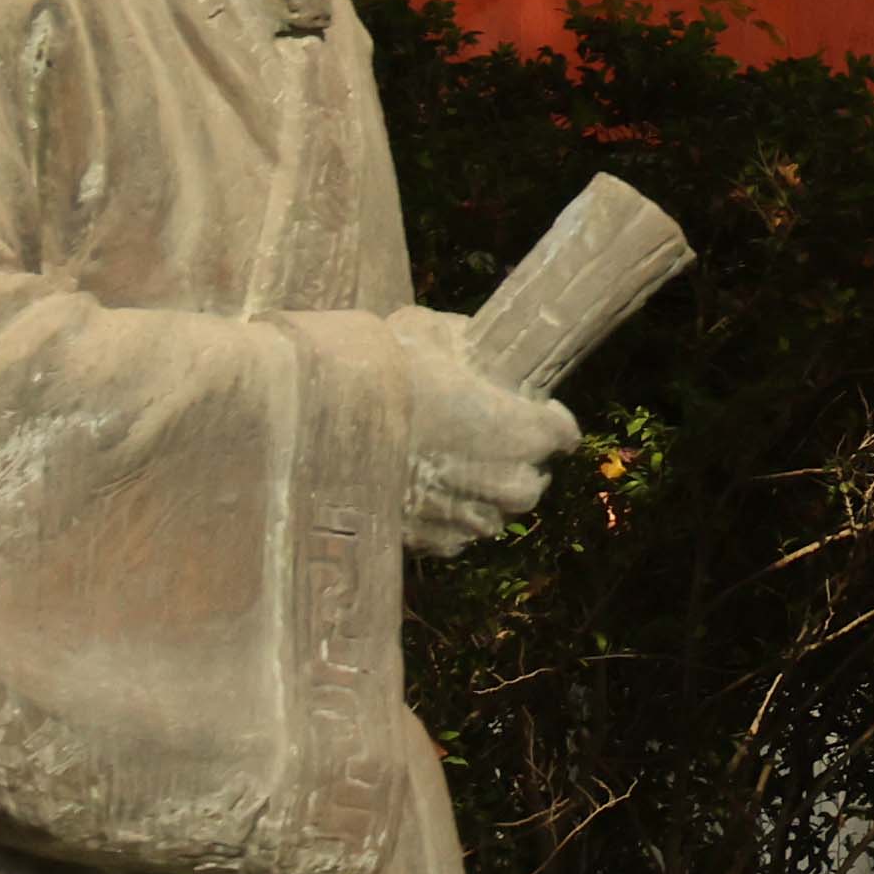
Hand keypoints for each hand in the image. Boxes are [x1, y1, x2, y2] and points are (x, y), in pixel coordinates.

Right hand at [389, 341, 580, 552]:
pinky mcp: (425, 542)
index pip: (560, 433)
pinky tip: (434, 497)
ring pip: (494, 517)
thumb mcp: (427, 332)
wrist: (313, 424)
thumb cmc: (379, 372)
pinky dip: (453, 520)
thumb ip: (463, 343)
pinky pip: (456, 538)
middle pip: (529, 483)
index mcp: (515, 429)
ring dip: (488, 497)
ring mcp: (462, 517)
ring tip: (466, 472)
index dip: (552, 419)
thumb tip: (472, 343)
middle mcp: (500, 481)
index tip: (540, 409)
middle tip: (503, 442)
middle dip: (523, 463)